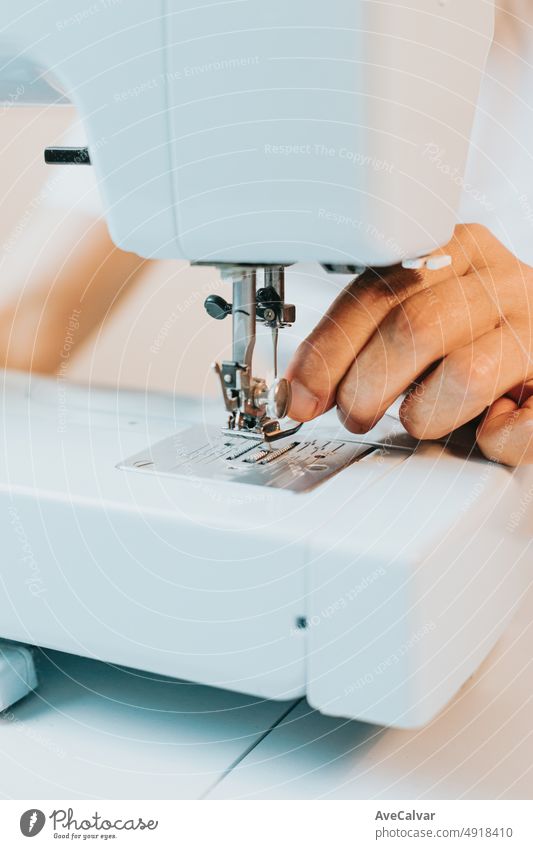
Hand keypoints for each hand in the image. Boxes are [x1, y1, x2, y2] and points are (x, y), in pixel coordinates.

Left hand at [285, 224, 532, 464]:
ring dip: (425, 413)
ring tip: (421, 417)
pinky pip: (522, 425)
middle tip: (355, 414)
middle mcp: (502, 282)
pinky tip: (484, 430)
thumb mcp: (416, 312)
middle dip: (367, 387)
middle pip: (414, 328)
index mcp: (456, 252)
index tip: (302, 396)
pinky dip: (493, 440)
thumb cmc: (473, 334)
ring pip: (466, 374)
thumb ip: (362, 338)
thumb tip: (301, 392)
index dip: (329, 351)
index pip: (376, 292)